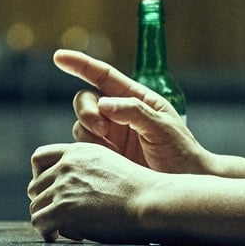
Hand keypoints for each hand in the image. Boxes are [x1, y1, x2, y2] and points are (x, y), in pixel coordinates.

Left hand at [28, 141, 161, 242]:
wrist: (151, 202)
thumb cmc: (139, 191)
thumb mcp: (109, 164)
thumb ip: (85, 170)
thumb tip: (69, 189)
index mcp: (77, 152)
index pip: (39, 157)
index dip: (39, 176)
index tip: (48, 191)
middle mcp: (67, 166)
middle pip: (35, 186)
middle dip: (44, 202)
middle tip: (60, 216)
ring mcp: (63, 187)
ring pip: (35, 206)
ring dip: (47, 220)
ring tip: (64, 229)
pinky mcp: (63, 209)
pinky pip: (39, 223)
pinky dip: (46, 233)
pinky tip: (59, 237)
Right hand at [55, 49, 208, 174]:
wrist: (184, 188)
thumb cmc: (182, 154)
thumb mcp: (163, 128)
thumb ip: (134, 112)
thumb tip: (104, 104)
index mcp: (136, 98)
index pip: (103, 76)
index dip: (80, 65)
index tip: (60, 57)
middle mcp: (119, 114)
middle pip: (86, 100)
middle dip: (86, 111)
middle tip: (100, 129)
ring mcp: (111, 136)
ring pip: (81, 126)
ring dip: (87, 134)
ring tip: (109, 151)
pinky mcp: (104, 157)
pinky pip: (82, 149)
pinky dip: (86, 152)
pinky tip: (105, 163)